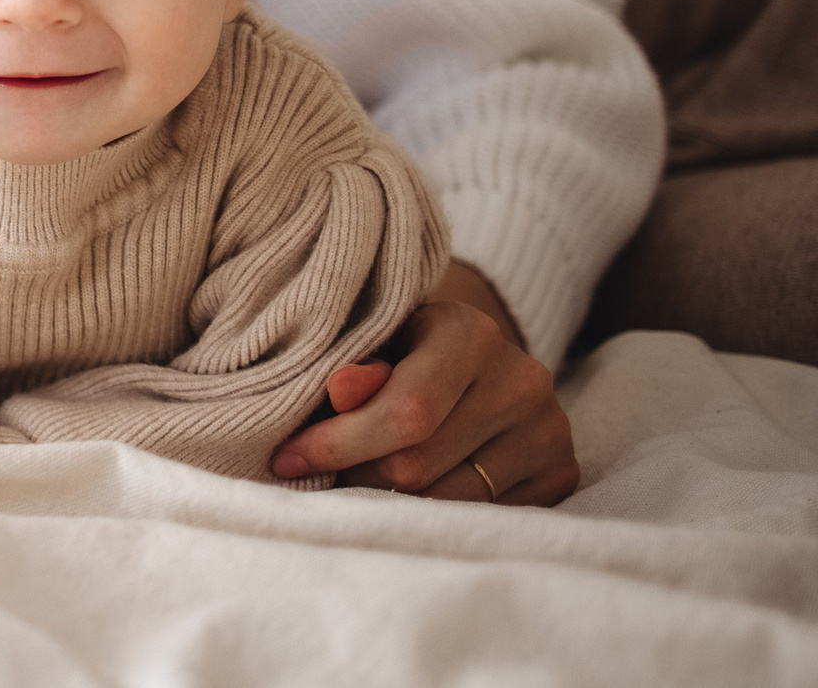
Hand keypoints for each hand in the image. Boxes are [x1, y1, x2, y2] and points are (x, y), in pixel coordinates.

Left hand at [270, 261, 576, 504]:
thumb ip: (352, 364)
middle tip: (322, 472)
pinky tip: (410, 492)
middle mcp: (523, 380)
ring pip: (446, 501)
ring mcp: (550, 430)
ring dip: (390, 500)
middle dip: (356, 475)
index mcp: (471, 333)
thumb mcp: (371, 340)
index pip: (405, 412)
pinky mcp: (562, 472)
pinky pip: (482, 518)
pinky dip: (435, 513)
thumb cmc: (400, 346)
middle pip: (418, 466)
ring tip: (363, 478)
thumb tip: (339, 389)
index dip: (338, 444)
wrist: (474, 356)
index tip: (287, 459)